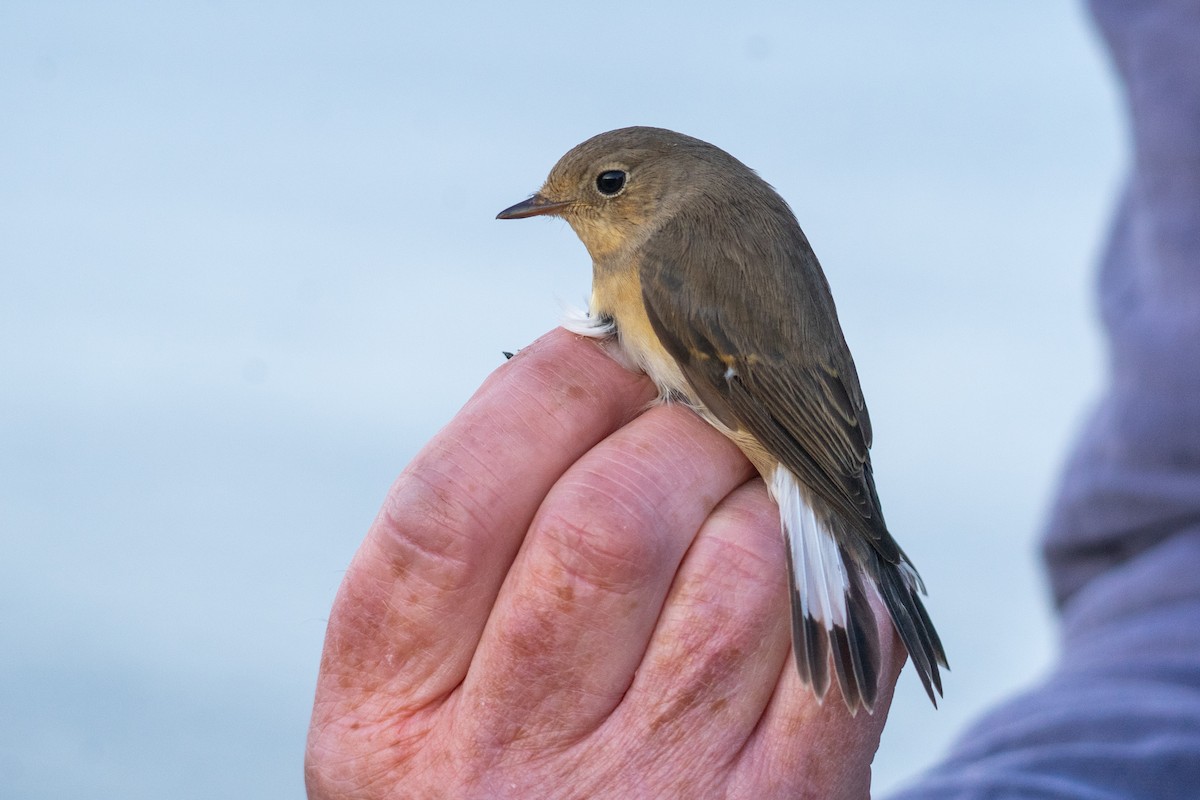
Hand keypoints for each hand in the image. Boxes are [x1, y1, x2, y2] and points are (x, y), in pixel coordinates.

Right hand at [305, 328, 903, 798]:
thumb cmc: (509, 765)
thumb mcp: (424, 694)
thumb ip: (476, 552)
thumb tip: (602, 364)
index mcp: (388, 714)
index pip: (451, 507)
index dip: (544, 393)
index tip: (605, 343)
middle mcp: (504, 766)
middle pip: (608, 521)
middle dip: (679, 427)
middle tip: (701, 412)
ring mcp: (645, 796)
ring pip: (740, 565)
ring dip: (763, 495)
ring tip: (748, 496)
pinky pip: (836, 645)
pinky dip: (839, 574)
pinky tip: (811, 568)